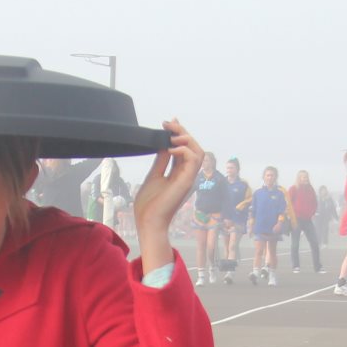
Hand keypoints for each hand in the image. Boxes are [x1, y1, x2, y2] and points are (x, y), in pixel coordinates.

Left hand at [133, 120, 201, 267]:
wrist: (148, 222)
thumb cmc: (149, 205)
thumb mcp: (154, 176)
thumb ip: (161, 161)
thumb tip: (163, 145)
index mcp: (179, 174)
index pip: (185, 149)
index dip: (179, 134)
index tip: (168, 124)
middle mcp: (187, 175)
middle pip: (194, 147)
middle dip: (182, 132)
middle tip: (169, 124)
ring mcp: (188, 178)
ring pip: (198, 151)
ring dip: (186, 139)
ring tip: (171, 135)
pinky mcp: (187, 181)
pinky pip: (193, 159)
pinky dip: (183, 150)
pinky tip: (169, 148)